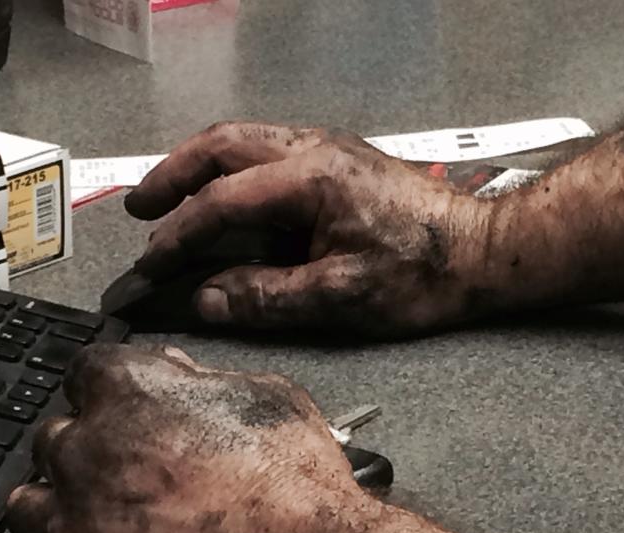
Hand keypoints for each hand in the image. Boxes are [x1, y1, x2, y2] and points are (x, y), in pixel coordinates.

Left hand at [6, 343, 366, 532]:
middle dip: (86, 453)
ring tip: (107, 526)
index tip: (124, 412)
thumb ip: (206, 383)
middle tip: (129, 476)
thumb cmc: (294, 486)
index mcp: (131, 390)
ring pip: (30, 505)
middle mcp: (86, 448)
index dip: (111, 394)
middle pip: (54, 439)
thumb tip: (182, 381)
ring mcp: (73, 519)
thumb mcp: (268, 399)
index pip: (87, 373)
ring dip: (62, 509)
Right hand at [125, 122, 495, 336]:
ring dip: (200, 167)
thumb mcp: (340, 297)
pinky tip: (227, 198)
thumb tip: (206, 301)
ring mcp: (328, 148)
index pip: (222, 202)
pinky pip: (268, 151)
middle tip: (141, 209)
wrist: (482, 252)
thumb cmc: (422, 274)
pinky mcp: (339, 160)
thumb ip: (266, 297)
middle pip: (221, 145)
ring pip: (243, 140)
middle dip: (173, 176)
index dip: (179, 237)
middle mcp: (314, 149)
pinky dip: (232, 170)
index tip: (153, 267)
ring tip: (170, 199)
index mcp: (311, 178)